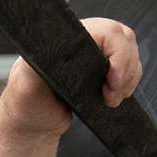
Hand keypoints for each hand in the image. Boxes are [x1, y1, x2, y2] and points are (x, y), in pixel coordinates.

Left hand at [0, 17, 143, 139]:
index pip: (106, 31)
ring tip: (110, 98)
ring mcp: (95, 53)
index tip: (112, 82)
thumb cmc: (26, 105)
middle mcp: (82, 41)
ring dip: (129, 76)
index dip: (118, 55)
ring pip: (130, 51)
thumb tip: (46, 54)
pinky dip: (129, 81)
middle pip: (123, 38)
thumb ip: (35, 71)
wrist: (34, 125)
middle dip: (126, 68)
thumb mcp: (27, 87)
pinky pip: (129, 65)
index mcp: (65, 39)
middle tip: (111, 95)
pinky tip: (114, 96)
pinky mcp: (103, 68)